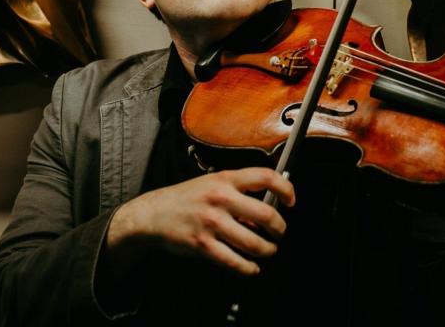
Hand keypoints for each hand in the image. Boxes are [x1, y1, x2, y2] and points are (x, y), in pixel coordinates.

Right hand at [104, 167, 295, 275]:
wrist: (153, 213)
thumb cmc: (186, 198)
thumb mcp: (212, 183)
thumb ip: (238, 192)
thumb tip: (264, 210)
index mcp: (226, 179)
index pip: (265, 177)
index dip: (286, 189)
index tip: (291, 201)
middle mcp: (220, 198)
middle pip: (266, 215)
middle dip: (280, 229)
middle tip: (280, 233)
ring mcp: (212, 222)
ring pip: (253, 242)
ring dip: (267, 250)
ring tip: (268, 251)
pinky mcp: (203, 244)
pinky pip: (234, 261)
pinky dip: (248, 268)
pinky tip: (251, 267)